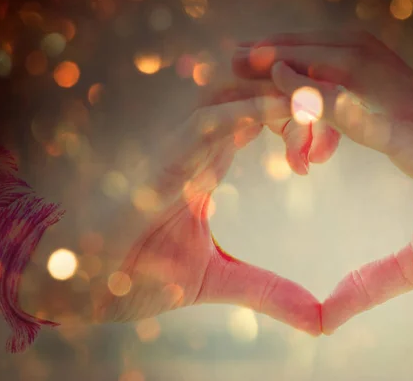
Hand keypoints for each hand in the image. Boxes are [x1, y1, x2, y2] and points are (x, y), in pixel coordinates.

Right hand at [94, 82, 320, 334]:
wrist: (85, 281)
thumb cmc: (141, 272)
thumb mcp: (218, 280)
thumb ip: (268, 290)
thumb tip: (319, 320)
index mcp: (208, 161)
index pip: (260, 117)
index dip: (298, 121)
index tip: (321, 154)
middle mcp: (197, 147)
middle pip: (251, 92)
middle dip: (295, 98)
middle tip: (327, 134)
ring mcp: (179, 149)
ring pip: (232, 92)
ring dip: (278, 93)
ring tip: (318, 112)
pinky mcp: (165, 161)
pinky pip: (208, 120)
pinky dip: (249, 110)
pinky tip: (284, 113)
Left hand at [233, 30, 412, 333]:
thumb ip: (368, 282)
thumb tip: (327, 315)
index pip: (356, 79)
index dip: (310, 71)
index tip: (266, 81)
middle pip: (349, 58)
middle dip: (293, 50)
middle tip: (239, 56)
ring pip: (358, 72)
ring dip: (301, 63)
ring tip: (251, 64)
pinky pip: (376, 113)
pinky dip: (331, 101)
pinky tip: (291, 94)